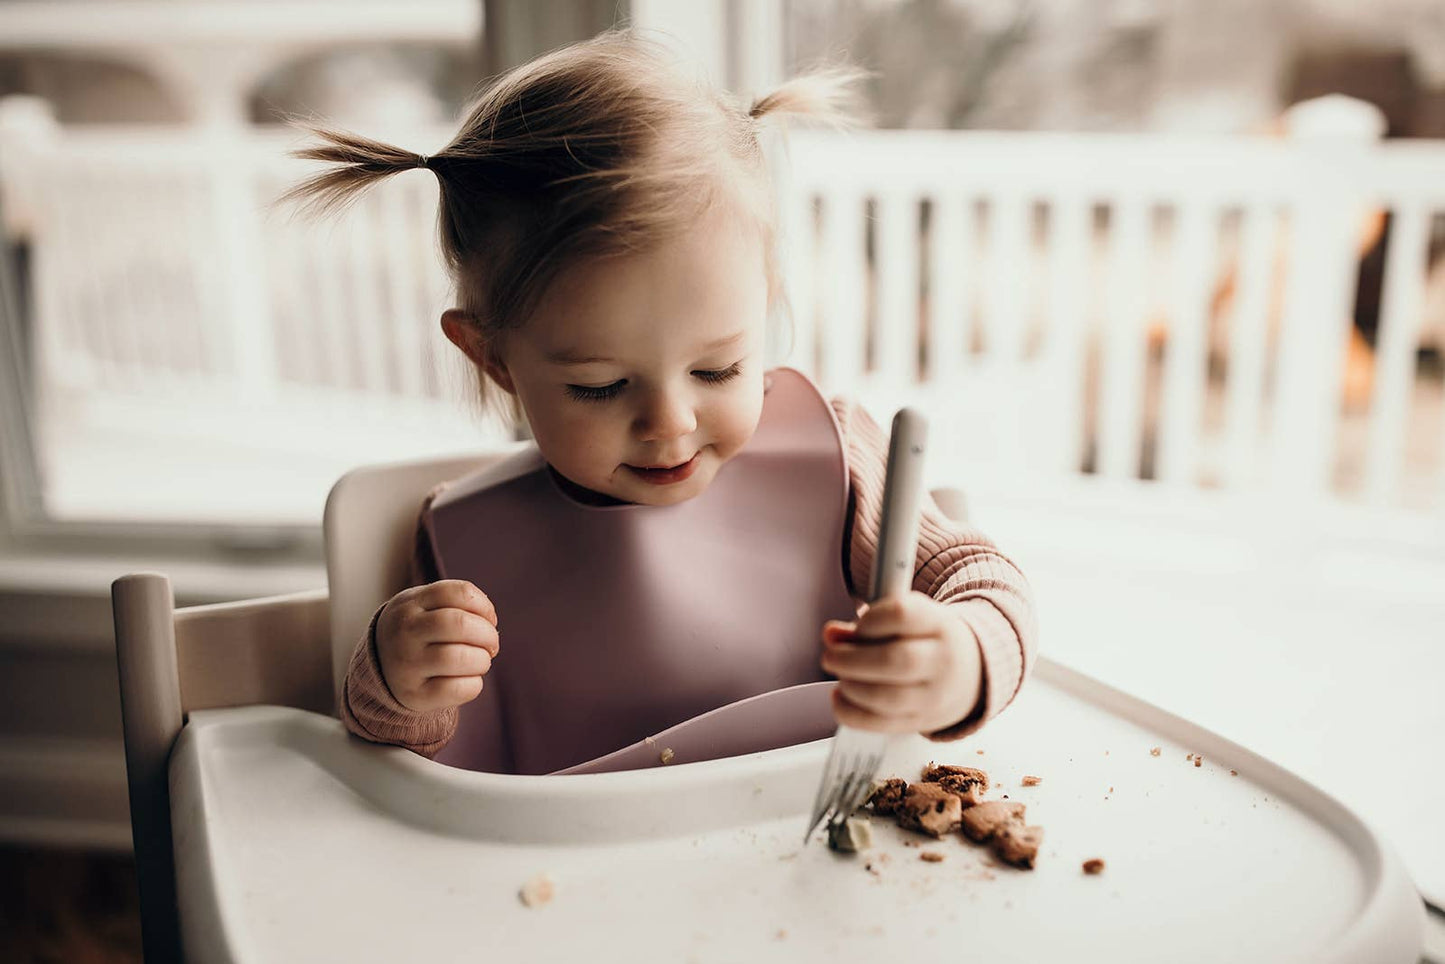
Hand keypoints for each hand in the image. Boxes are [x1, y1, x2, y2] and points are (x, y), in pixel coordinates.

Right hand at [375, 579, 499, 712]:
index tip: (489, 620)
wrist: (381, 667)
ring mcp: (406, 665)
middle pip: (459, 624)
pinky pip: (456, 689)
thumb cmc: (419, 632)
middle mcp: (405, 632)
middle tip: (491, 645)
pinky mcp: (414, 695)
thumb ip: (457, 604)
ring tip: (480, 662)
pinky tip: (469, 680)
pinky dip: (474, 684)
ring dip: (482, 660)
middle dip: (488, 635)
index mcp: (411, 603)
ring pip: (459, 658)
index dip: (484, 606)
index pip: (459, 593)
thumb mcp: (426, 606)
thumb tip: (490, 624)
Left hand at [820, 592, 981, 734]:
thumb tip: (831, 634)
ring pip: (887, 697)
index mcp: (939, 624)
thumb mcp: (908, 620)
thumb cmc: (928, 641)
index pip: (901, 614)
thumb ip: (866, 623)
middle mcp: (942, 661)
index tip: (858, 627)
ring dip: (851, 686)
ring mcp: (934, 696)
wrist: (971, 673)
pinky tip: (840, 696)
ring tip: (841, 676)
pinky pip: (880, 724)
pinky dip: (850, 712)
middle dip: (851, 659)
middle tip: (831, 656)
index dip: (869, 621)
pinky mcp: (920, 721)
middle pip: (895, 660)